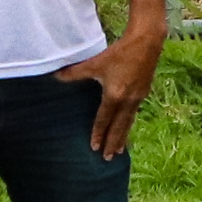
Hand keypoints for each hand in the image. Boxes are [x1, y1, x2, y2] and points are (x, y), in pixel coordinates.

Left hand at [57, 24, 164, 158]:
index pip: (104, 119)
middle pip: (119, 127)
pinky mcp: (144, 93)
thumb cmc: (119, 52)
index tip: (94, 148)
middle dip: (112, 143)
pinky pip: (134, 114)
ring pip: (128, 122)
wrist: (146, 43)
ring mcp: (138, 98)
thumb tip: (55, 76)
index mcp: (114, 95)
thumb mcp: (95, 62)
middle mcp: (128, 100)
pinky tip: (126, 128)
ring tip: (119, 151)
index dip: (98, 134)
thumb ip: (75, 72)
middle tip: (107, 158)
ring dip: (123, 137)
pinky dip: (129, 124)